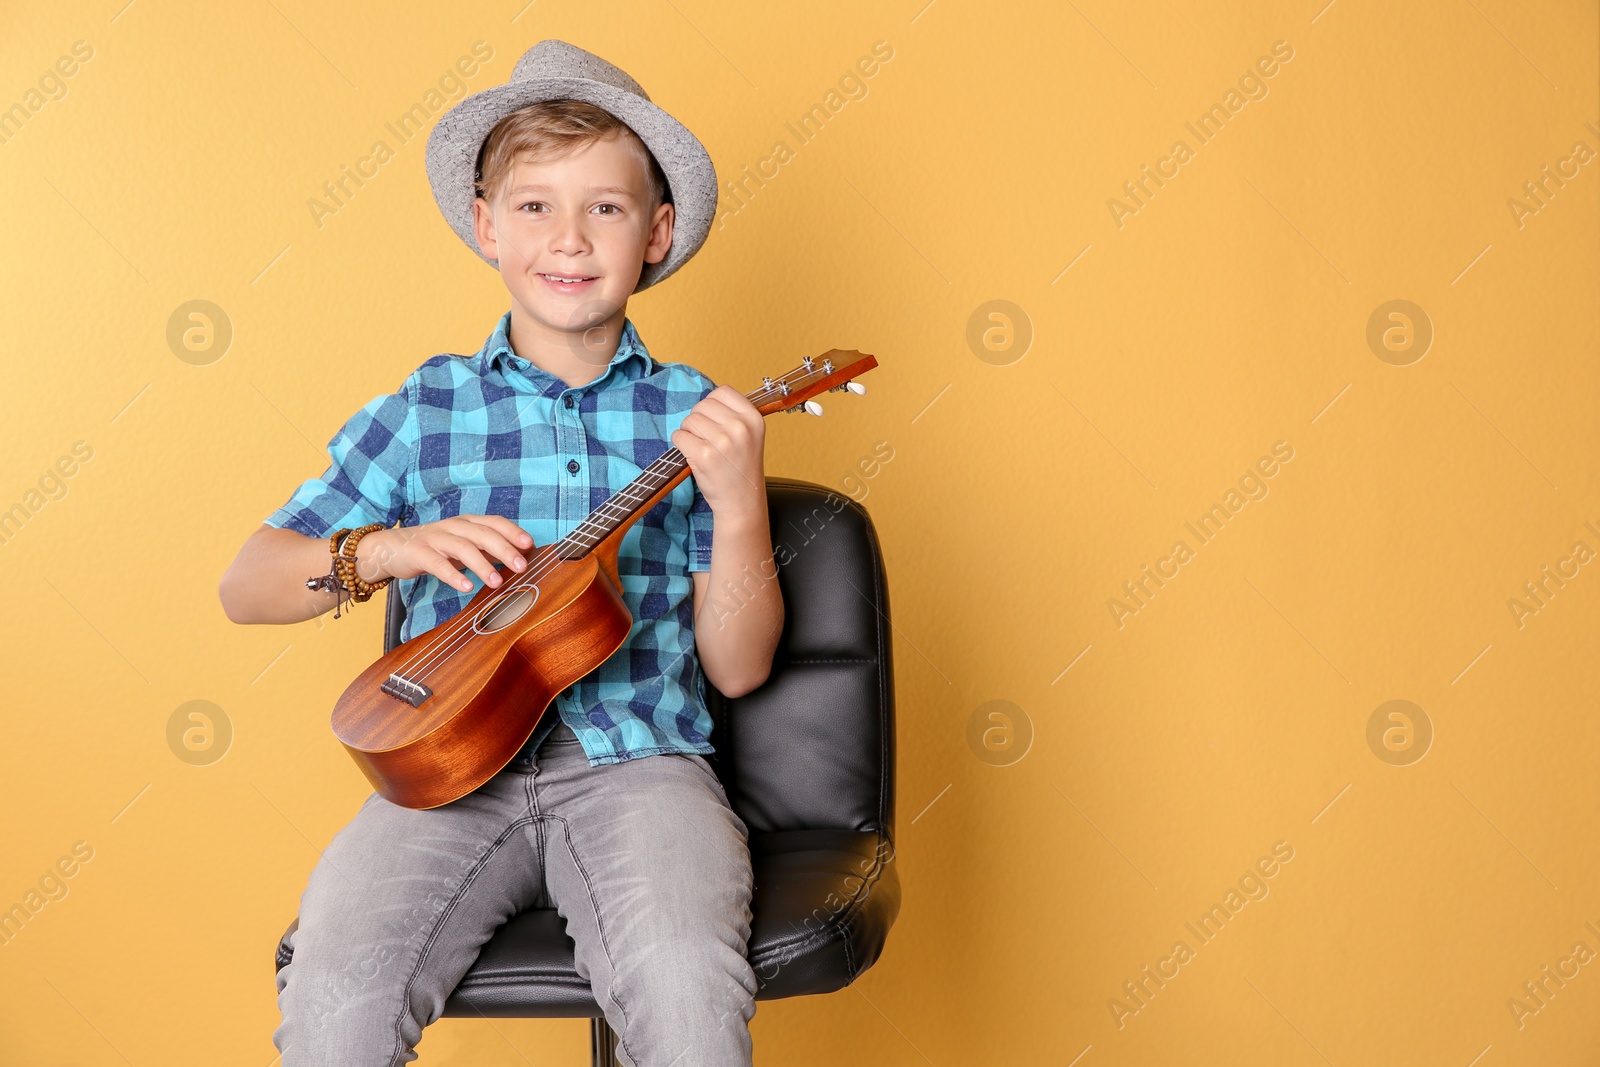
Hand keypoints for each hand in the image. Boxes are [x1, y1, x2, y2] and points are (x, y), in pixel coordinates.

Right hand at [356, 516, 534, 592]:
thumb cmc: (434, 548)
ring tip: (497, 582)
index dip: (513, 532)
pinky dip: (454, 576)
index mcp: (467, 522)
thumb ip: (487, 550)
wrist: (391, 548)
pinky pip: (438, 564)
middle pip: (483, 534)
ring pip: (463, 548)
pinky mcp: (419, 553)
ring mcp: (436, 538)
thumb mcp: (463, 545)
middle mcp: (453, 526)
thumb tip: (518, 559)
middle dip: (504, 549)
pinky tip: (467, 587)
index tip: (530, 545)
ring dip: (482, 565)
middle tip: (521, 567)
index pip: (494, 522)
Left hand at [671, 385, 766, 519]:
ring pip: (689, 420)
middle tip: (707, 439)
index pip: (722, 391)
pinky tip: (694, 455)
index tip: (715, 421)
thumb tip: (706, 401)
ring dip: (689, 433)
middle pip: (702, 405)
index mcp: (753, 418)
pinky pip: (679, 436)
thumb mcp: (750, 436)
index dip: (712, 405)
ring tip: (702, 448)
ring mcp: (722, 441)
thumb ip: (733, 415)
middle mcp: (740, 427)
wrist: (741, 501)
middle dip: (698, 420)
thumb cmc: (741, 468)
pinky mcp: (704, 455)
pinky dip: (681, 444)